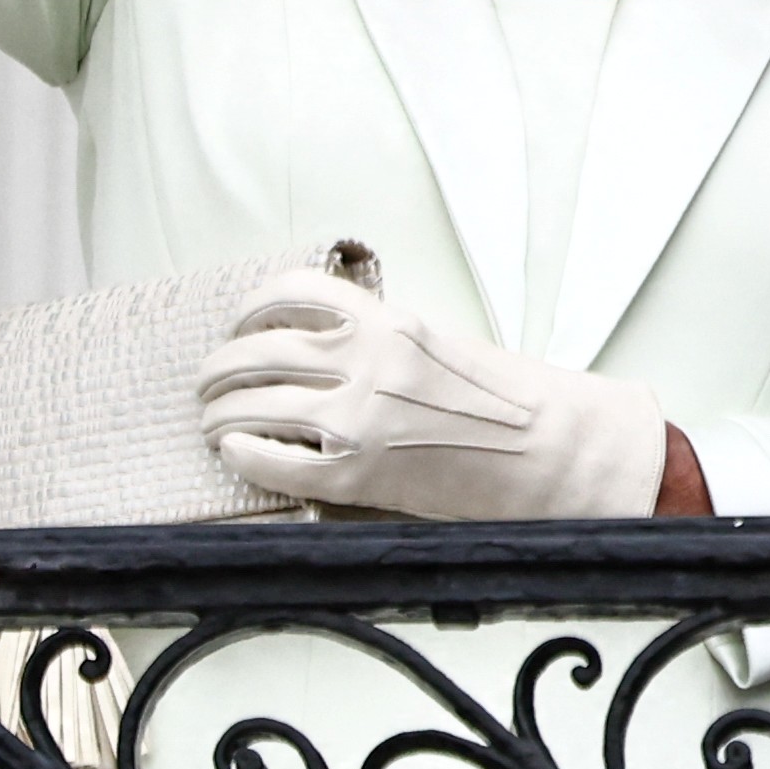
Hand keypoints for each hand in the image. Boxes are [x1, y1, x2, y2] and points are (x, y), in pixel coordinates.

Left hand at [197, 271, 685, 523]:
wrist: (559, 454)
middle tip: (210, 382)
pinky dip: (243, 457)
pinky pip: (273, 461)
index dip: (251, 310)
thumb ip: (383, 344)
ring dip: (219, 414)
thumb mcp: (443, 347)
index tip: (241, 326)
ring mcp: (358, 418)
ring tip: (213, 422)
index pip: (292, 295)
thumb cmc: (517, 405)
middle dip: (219, 369)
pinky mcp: (357, 474)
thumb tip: (329, 355)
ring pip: (251, 404)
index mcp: (390, 323)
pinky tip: (237, 456)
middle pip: (255, 352)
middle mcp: (367, 362)